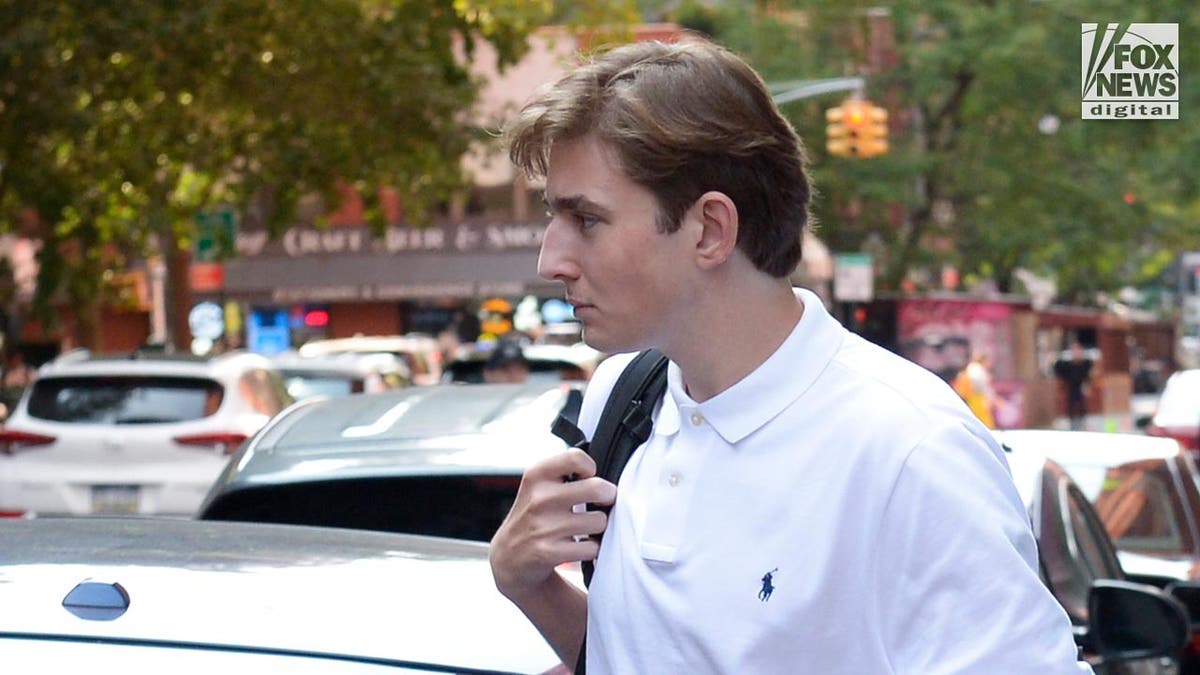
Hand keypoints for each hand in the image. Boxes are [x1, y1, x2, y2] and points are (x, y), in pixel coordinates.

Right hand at [490, 448, 616, 601]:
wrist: (507, 555)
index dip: (590, 468)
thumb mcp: (538, 485)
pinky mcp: (549, 552)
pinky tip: (579, 546)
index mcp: (537, 475)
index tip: (587, 478)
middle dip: (608, 496)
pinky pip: (592, 547)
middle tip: (602, 502)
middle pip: (597, 488)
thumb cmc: (533, 515)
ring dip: (598, 527)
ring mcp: (544, 526)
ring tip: (585, 527)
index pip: (577, 458)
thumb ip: (565, 472)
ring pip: (599, 521)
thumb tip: (603, 476)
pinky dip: (591, 549)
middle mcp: (539, 498)